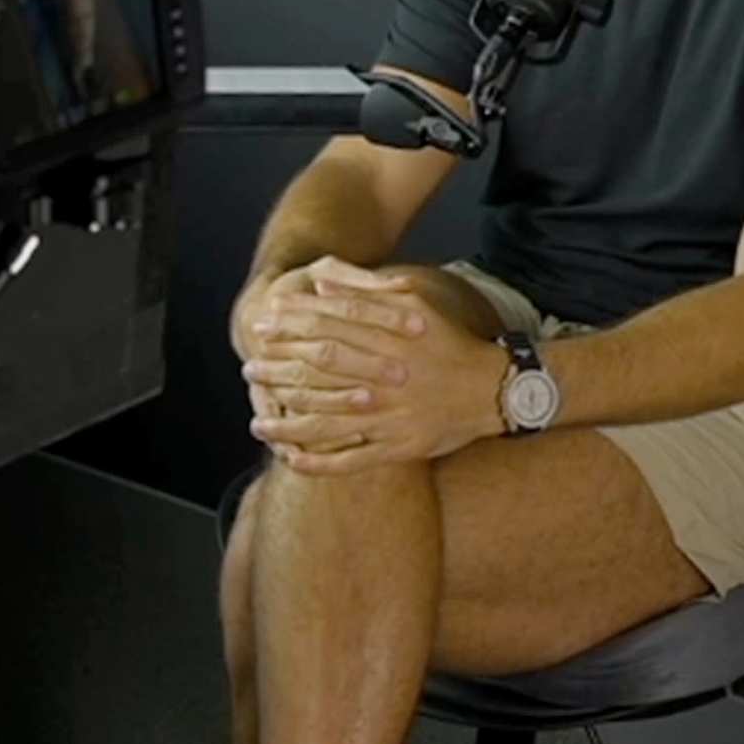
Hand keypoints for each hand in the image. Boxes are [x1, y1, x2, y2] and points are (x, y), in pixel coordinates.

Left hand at [236, 261, 503, 472]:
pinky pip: (353, 459)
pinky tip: (292, 460)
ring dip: (289, 423)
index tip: (261, 327)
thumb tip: (321, 281)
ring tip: (258, 422)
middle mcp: (385, 378)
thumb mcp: (413, 301)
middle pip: (322, 370)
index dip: (290, 328)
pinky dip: (321, 463)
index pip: (328, 328)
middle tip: (250, 370)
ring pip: (329, 420)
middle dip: (279, 370)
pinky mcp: (399, 447)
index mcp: (388, 339)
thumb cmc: (447, 340)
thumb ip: (366, 292)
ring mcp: (390, 416)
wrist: (493, 389)